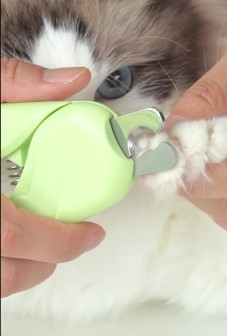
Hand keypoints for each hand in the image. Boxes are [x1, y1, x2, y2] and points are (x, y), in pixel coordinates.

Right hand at [1, 57, 104, 296]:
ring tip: (42, 245)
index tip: (90, 234)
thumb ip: (16, 84)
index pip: (10, 233)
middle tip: (71, 240)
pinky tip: (6, 245)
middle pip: (1, 274)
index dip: (58, 242)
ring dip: (19, 270)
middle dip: (46, 261)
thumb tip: (72, 79)